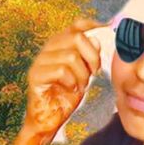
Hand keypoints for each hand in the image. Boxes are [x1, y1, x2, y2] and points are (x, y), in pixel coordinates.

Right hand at [23, 16, 105, 144]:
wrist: (50, 120)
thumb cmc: (66, 97)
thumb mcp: (84, 75)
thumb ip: (89, 58)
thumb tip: (96, 39)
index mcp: (60, 46)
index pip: (76, 26)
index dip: (92, 24)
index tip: (108, 28)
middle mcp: (48, 49)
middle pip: (76, 38)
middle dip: (92, 57)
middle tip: (94, 73)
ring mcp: (40, 61)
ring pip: (70, 56)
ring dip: (81, 74)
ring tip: (80, 85)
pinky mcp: (35, 75)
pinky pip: (60, 70)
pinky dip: (71, 81)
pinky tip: (70, 89)